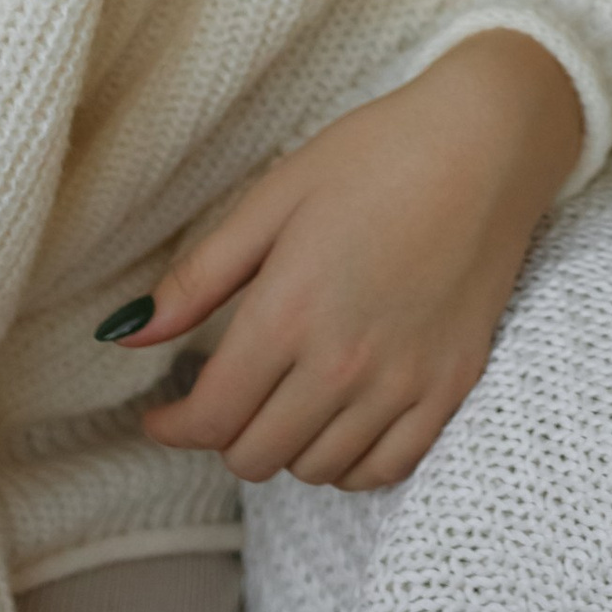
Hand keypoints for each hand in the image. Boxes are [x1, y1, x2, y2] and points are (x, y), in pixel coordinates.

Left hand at [113, 29, 583, 490]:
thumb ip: (197, 279)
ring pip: (318, 469)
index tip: (163, 415)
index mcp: (287, 314)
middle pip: (257, 456)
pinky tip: (341, 424)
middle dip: (226, 434)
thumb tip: (125, 337)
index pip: (210, 419)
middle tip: (228, 396)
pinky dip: (353, 464)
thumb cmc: (374, 156)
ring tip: (285, 401)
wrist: (486, 141)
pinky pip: (387, 469)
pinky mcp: (450, 386)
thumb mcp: (272, 199)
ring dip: (288, 447)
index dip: (173, 428)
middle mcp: (342, 364)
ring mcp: (403, 382)